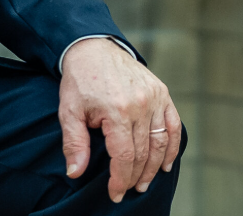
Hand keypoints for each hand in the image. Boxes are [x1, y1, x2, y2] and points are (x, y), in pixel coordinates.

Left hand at [58, 38, 181, 202]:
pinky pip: (173, 124)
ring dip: (154, 167)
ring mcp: (155, 97)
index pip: (124, 156)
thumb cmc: (80, 80)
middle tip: (128, 190)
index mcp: (117, 110)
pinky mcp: (162, 92)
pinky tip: (166, 163)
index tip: (114, 194)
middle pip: (143, 152)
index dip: (120, 179)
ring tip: (144, 183)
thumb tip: (75, 173)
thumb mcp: (69, 111)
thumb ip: (74, 144)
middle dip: (135, 177)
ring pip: (160, 142)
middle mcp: (140, 104)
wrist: (94, 48)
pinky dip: (173, 146)